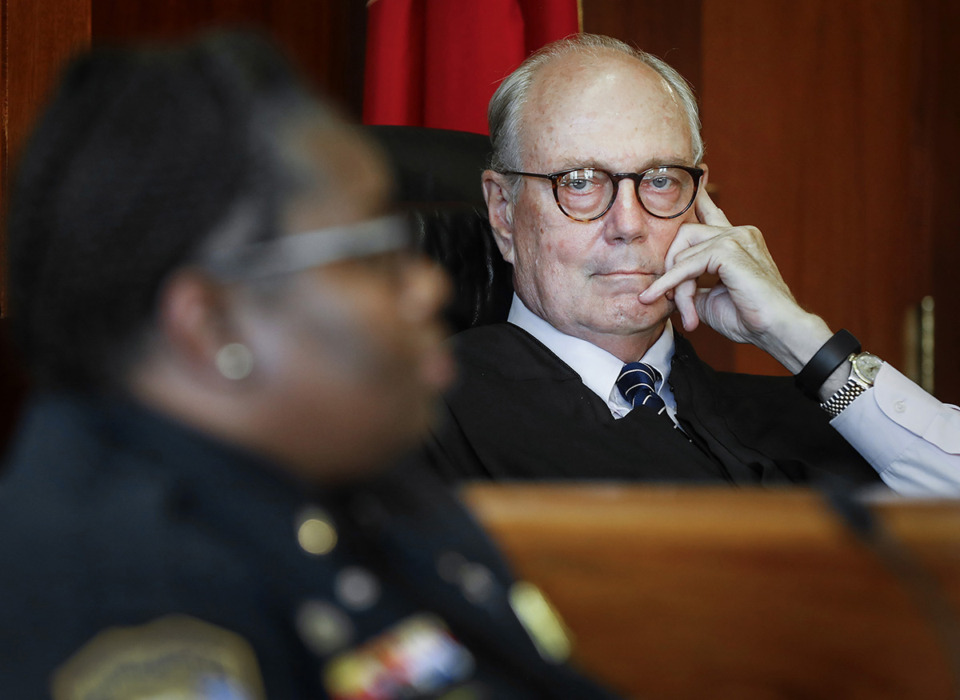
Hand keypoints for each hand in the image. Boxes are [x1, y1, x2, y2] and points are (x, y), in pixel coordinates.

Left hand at [639, 188, 831, 371]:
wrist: (777, 330)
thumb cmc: (749, 318)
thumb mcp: (710, 298)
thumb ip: (690, 283)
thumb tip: (667, 283)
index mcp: (736, 239)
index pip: (710, 212)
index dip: (697, 197)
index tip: (693, 176)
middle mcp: (736, 232)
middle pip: (683, 235)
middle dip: (670, 270)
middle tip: (671, 299)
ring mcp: (734, 238)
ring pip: (682, 254)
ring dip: (677, 288)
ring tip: (688, 315)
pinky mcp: (728, 250)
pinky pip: (686, 265)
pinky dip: (671, 283)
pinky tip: (658, 296)